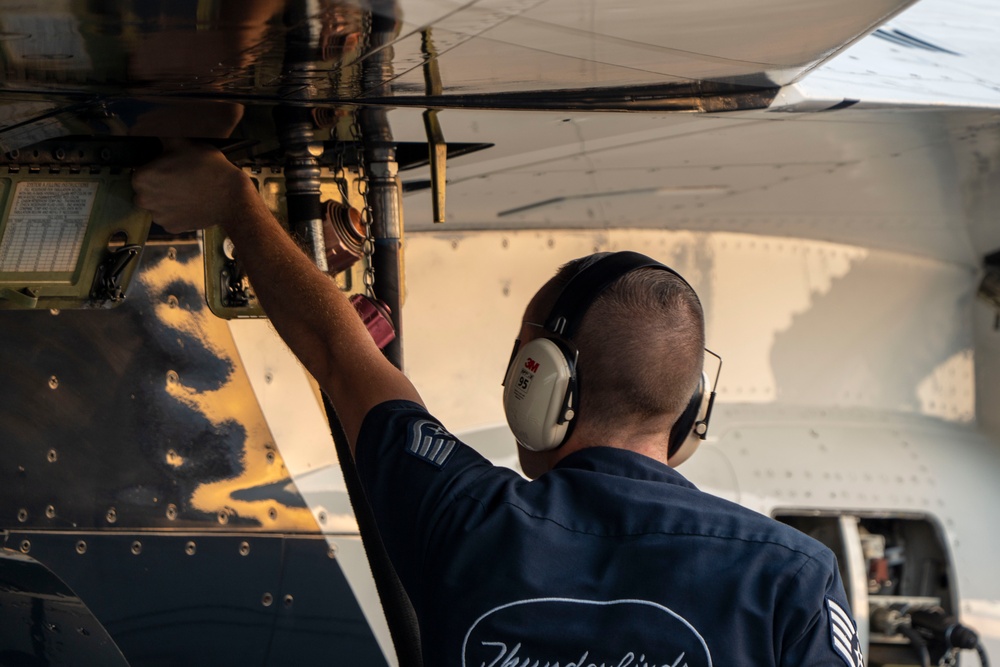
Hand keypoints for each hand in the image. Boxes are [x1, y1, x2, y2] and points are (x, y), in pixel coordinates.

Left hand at [132, 138, 254, 233]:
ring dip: (166, 199)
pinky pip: (169, 218)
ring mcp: (158, 216)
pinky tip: (190, 203)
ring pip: (156, 205)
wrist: (231, 197)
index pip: (139, 172)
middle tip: (178, 179)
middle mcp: (145, 199)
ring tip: (186, 191)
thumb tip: (156, 132)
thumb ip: (163, 136)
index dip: (154, 169)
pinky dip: (176, 212)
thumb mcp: (184, 144)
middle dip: (157, 185)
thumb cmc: (208, 170)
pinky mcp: (171, 227)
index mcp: (142, 178)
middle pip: (145, 190)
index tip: (168, 168)